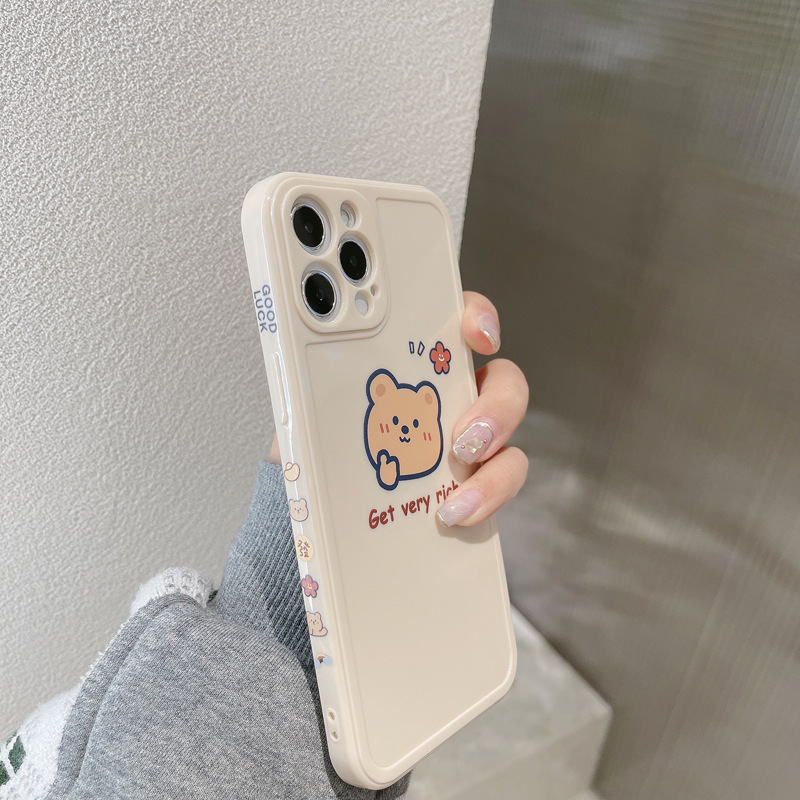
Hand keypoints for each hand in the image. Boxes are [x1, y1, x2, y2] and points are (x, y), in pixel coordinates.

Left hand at [269, 290, 528, 526]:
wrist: (322, 511)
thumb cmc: (320, 451)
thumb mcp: (307, 416)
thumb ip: (310, 397)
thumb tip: (298, 387)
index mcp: (417, 365)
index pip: (458, 321)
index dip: (477, 316)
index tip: (477, 333)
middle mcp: (454, 396)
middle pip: (503, 382)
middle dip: (497, 407)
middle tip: (463, 440)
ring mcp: (469, 443)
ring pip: (510, 442)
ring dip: (495, 470)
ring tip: (454, 502)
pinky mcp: (474, 483)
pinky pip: (498, 487)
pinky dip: (485, 501)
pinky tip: (452, 517)